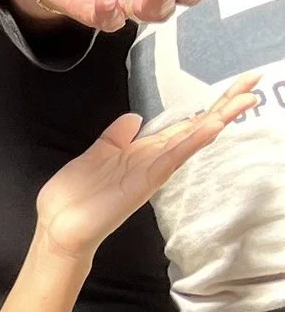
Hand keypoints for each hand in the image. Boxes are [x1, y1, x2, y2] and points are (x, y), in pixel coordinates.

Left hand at [33, 80, 261, 263]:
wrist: (59, 226)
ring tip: (244, 99)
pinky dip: (193, 141)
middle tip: (252, 85)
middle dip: (222, 107)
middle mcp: (153, 160)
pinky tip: (212, 126)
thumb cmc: (76, 194)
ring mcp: (152, 171)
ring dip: (217, 119)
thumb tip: (134, 118)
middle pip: (194, 129)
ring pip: (191, 140)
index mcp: (143, 152)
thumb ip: (117, 137)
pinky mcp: (145, 181)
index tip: (233, 90)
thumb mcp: (97, 154)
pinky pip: (173, 158)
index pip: (182, 126)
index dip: (206, 108)